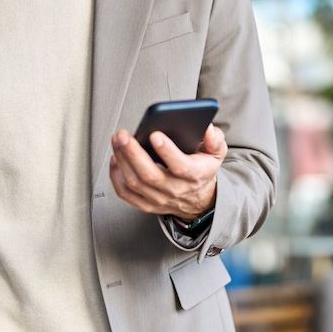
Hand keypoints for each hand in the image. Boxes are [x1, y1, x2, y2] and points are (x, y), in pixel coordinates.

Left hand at [109, 123, 225, 220]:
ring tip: (117, 141)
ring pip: (135, 183)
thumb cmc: (203, 170)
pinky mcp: (146, 204)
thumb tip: (206, 127)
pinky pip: (126, 194)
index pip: (180, 166)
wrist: (199, 199)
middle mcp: (176, 190)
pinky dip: (116, 177)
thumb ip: (214, 138)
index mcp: (195, 175)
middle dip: (133, 153)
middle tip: (123, 135)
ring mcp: (159, 199)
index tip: (155, 135)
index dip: (167, 151)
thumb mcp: (217, 153)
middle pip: (150, 175)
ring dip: (122, 160)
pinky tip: (115, 159)